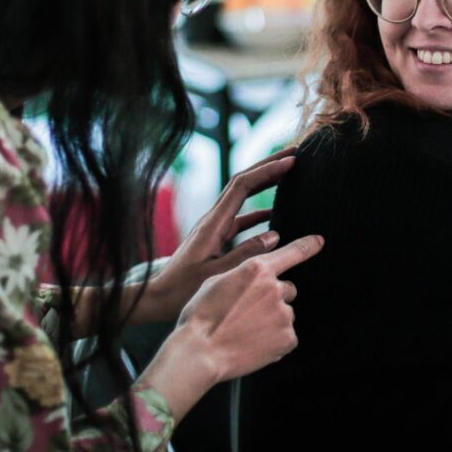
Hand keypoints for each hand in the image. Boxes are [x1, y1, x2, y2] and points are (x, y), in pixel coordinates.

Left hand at [131, 147, 298, 324]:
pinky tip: (273, 214)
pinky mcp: (215, 238)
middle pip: (242, 181)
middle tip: (294, 153)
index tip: (291, 162)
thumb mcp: (217, 274)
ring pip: (242, 195)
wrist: (157, 298)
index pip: (243, 185)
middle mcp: (213, 219)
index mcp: (213, 223)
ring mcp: (213, 227)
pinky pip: (240, 216)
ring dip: (264, 182)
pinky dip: (258, 210)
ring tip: (287, 173)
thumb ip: (246, 254)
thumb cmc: (183, 289)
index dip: (268, 170)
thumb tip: (274, 234)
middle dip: (268, 165)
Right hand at [177, 233, 323, 380]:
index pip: (293, 252)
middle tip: (249, 313)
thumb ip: (242, 273)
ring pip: (285, 314)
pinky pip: (287, 335)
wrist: (199, 352)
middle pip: (287, 289)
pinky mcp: (288, 338)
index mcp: (257, 269)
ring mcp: (284, 314)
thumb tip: (255, 277)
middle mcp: (275, 288)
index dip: (308, 245)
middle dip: (273, 298)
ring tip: (247, 331)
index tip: (320, 241)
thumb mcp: (216, 281)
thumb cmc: (201, 317)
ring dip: (272, 320)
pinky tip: (254, 343)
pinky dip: (275, 340)